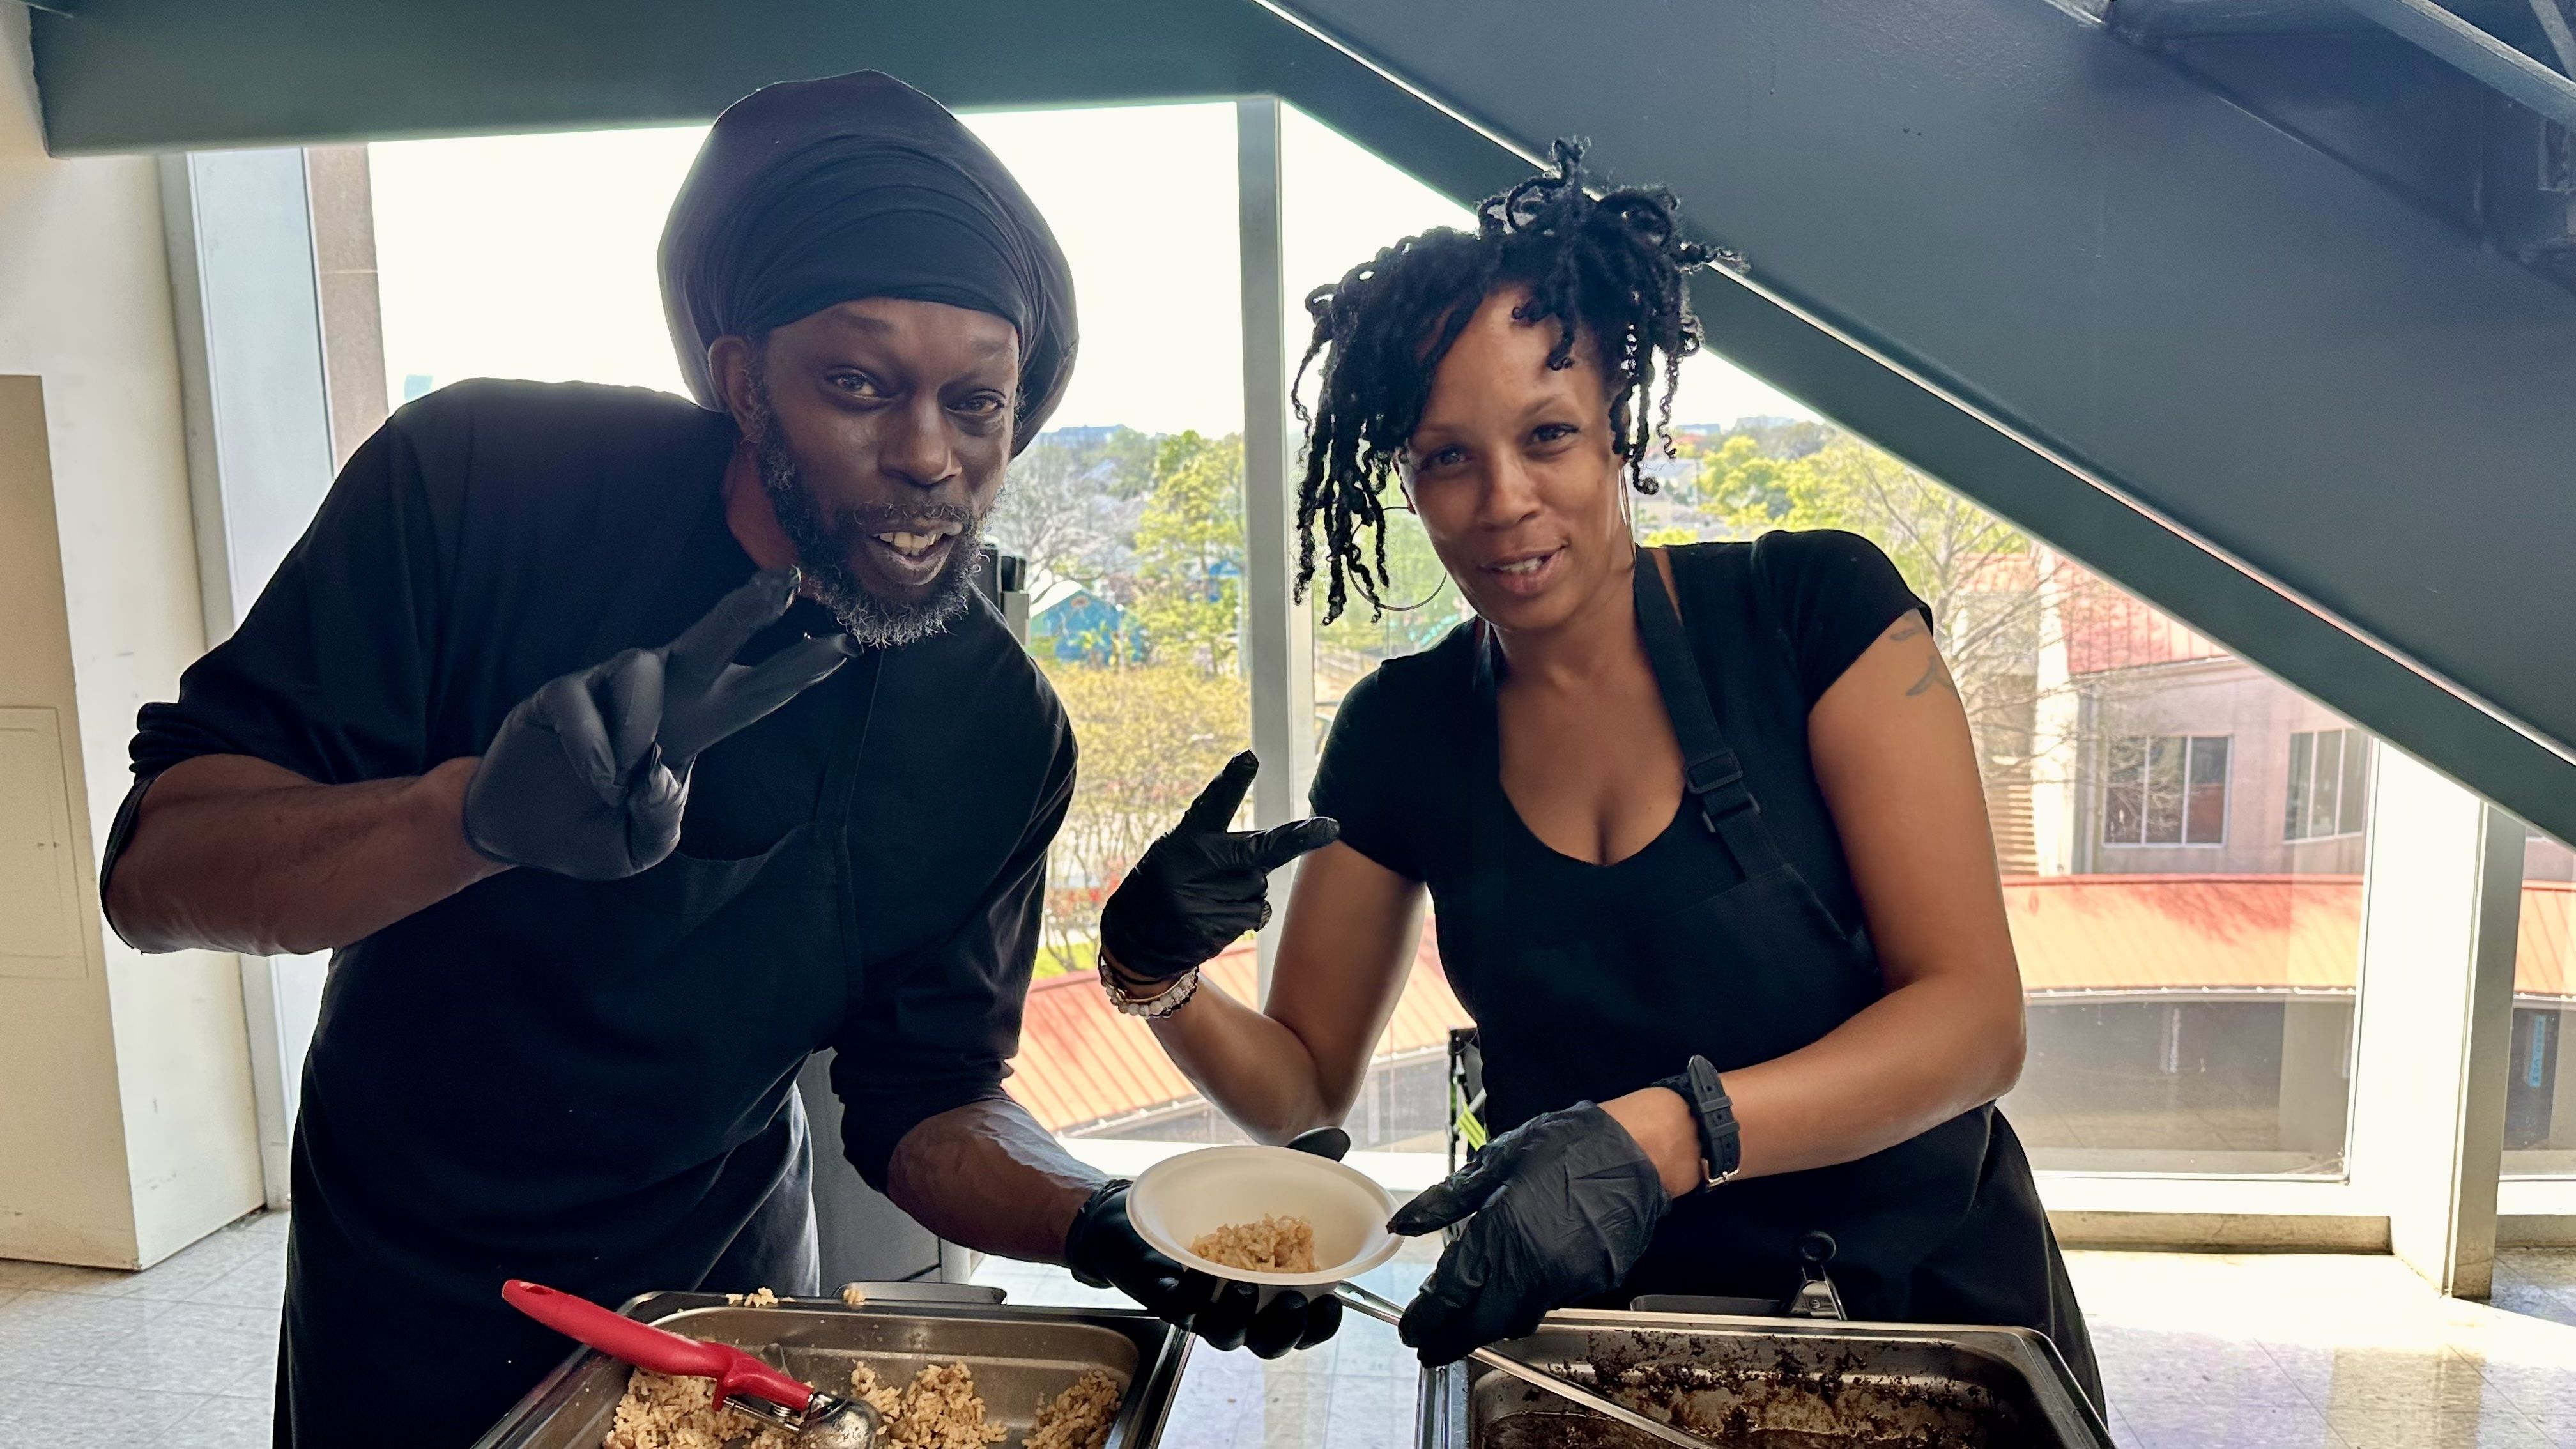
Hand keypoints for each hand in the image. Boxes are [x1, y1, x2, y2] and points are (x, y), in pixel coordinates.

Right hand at [462, 568, 851, 879]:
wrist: (518, 832)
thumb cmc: (592, 827)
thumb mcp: (640, 846)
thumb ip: (662, 819)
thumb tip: (663, 775)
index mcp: (696, 726)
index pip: (757, 692)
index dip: (799, 669)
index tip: (846, 643)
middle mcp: (662, 693)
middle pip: (713, 641)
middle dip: (750, 609)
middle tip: (787, 582)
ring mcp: (609, 686)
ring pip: (646, 673)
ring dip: (639, 728)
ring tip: (619, 783)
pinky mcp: (562, 692)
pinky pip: (586, 704)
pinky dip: (593, 746)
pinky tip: (595, 778)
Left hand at [1062, 1180, 1340, 1358]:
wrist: (1144, 1209)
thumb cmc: (1211, 1203)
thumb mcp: (1260, 1179)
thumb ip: (1302, 1162)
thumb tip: (1338, 1137)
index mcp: (1272, 1290)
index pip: (1304, 1326)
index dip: (1321, 1325)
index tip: (1333, 1302)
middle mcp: (1241, 1310)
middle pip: (1269, 1343)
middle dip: (1286, 1330)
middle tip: (1293, 1301)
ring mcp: (1203, 1310)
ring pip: (1226, 1335)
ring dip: (1239, 1317)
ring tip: (1246, 1286)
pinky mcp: (1166, 1301)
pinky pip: (1181, 1310)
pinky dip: (1192, 1296)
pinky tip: (1198, 1274)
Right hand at [1099, 751, 1339, 986]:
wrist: (1134, 941)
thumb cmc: (1167, 885)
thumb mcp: (1179, 854)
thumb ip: (1221, 846)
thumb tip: (1275, 853)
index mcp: (1184, 839)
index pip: (1211, 804)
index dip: (1231, 781)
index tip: (1249, 758)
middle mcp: (1192, 865)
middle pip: (1260, 851)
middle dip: (1299, 838)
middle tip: (1330, 827)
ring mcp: (1201, 899)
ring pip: (1258, 886)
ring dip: (1247, 890)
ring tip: (1210, 897)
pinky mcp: (1210, 928)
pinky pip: (1253, 914)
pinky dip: (1244, 914)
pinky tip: (1213, 917)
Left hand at [1387, 1103, 1668, 1365]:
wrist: (1636, 1151)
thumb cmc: (1567, 1146)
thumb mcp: (1496, 1161)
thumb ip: (1447, 1199)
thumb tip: (1404, 1222)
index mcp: (1501, 1232)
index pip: (1451, 1292)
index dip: (1426, 1318)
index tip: (1411, 1331)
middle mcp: (1532, 1266)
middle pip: (1481, 1322)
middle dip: (1451, 1339)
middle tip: (1430, 1347)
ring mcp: (1565, 1280)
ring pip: (1516, 1317)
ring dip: (1487, 1321)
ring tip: (1467, 1314)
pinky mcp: (1592, 1283)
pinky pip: (1547, 1302)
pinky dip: (1524, 1301)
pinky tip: (1514, 1285)